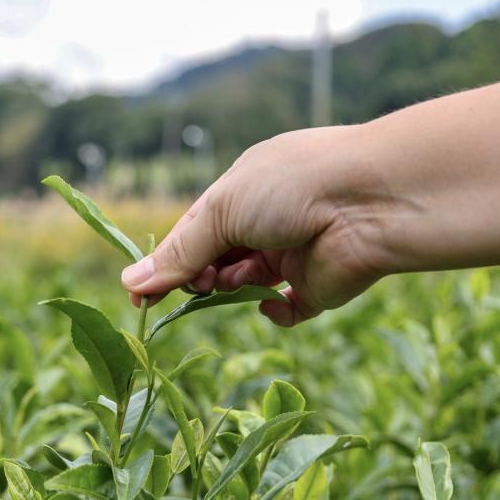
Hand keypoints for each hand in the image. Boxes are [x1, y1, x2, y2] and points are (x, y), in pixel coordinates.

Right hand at [121, 125, 391, 326]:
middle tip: (194, 285)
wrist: (369, 201)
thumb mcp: (222, 211)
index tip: (141, 295)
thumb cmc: (291, 187)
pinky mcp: (318, 286)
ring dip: (228, 288)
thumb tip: (130, 283)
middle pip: (215, 259)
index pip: (194, 231)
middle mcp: (268, 221)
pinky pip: (287, 309)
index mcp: (243, 191)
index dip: (167, 262)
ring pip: (244, 285)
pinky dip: (273, 311)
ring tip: (224, 285)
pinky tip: (271, 301)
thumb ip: (180, 253)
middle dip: (196, 275)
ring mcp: (293, 254)